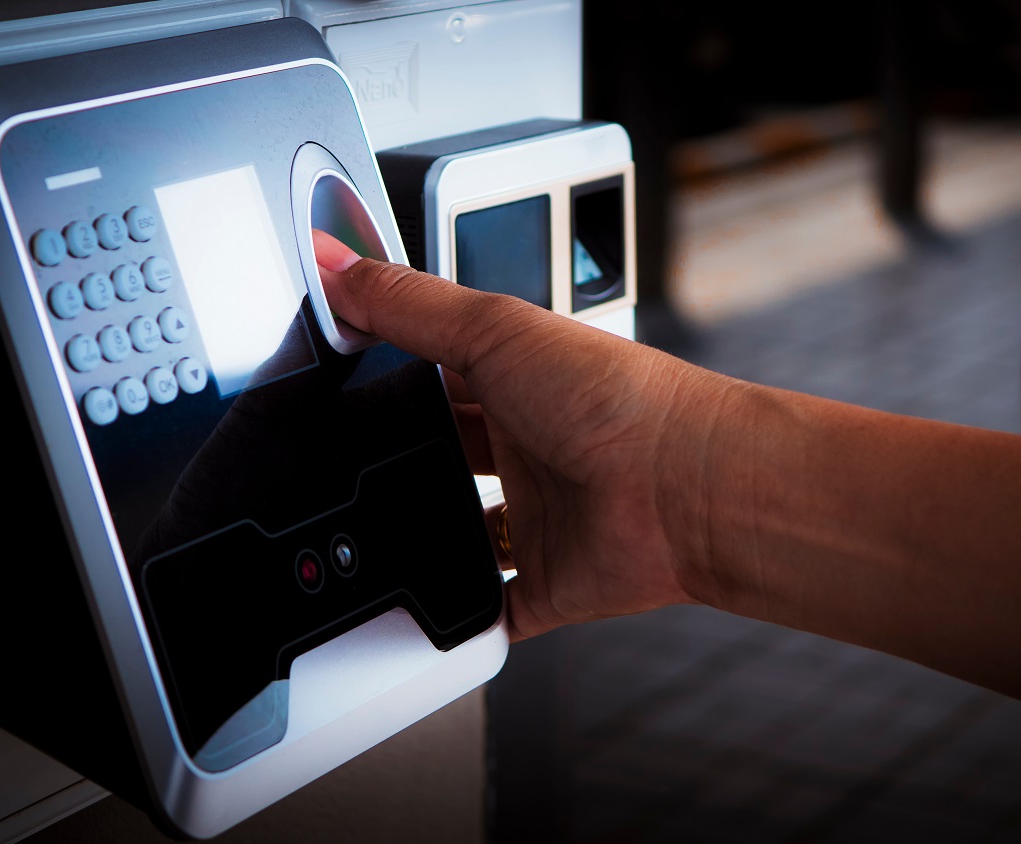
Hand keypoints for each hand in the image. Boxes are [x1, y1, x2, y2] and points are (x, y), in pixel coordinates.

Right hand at [312, 230, 729, 639]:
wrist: (686, 488)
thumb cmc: (617, 399)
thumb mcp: (493, 331)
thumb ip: (409, 304)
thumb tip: (336, 263)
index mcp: (518, 379)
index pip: (439, 370)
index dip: (388, 370)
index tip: (334, 371)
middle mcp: (531, 447)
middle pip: (449, 451)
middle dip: (404, 455)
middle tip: (346, 461)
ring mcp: (540, 517)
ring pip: (466, 530)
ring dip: (429, 534)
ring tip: (372, 536)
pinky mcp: (547, 582)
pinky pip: (492, 608)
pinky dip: (461, 619)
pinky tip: (425, 617)